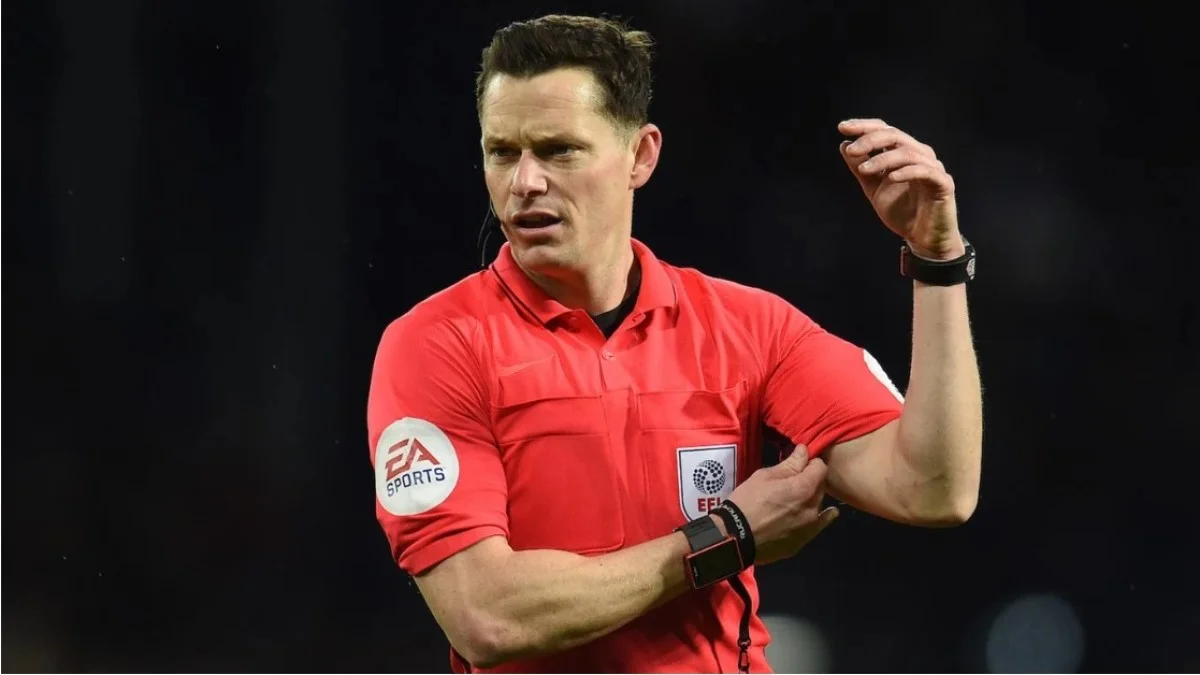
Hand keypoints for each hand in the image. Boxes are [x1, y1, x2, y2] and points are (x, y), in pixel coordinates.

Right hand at [725, 444, 838, 565]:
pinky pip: (819, 525)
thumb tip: (804, 451)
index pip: (821, 467)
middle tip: (793, 480)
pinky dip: (821, 517)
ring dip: (811, 498)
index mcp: (804, 488)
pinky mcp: (803, 541)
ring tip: (796, 499)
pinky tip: (823, 514)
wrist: (736, 536)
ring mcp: (810, 527)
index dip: (810, 462)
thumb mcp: (765, 476)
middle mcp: (813, 507)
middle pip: (821, 486)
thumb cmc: (748, 500)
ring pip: (818, 505)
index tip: (799, 463)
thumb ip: (790, 464)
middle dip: (811, 480)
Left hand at [838, 118, 964, 260]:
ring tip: (864, 170)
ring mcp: (933, 168)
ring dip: (883, 159)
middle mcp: (920, 155)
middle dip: (870, 140)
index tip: (842, 127)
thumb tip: (845, 145)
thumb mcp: (874, 188)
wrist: (923, 239)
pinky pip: (925, 172)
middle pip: (895, 135)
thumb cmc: (902, 212)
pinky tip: (890, 178)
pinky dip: (907, 172)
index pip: (885, 130)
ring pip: (908, 152)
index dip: (864, 126)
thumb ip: (861, 168)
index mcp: (904, 153)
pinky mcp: (943, 184)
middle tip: (852, 150)